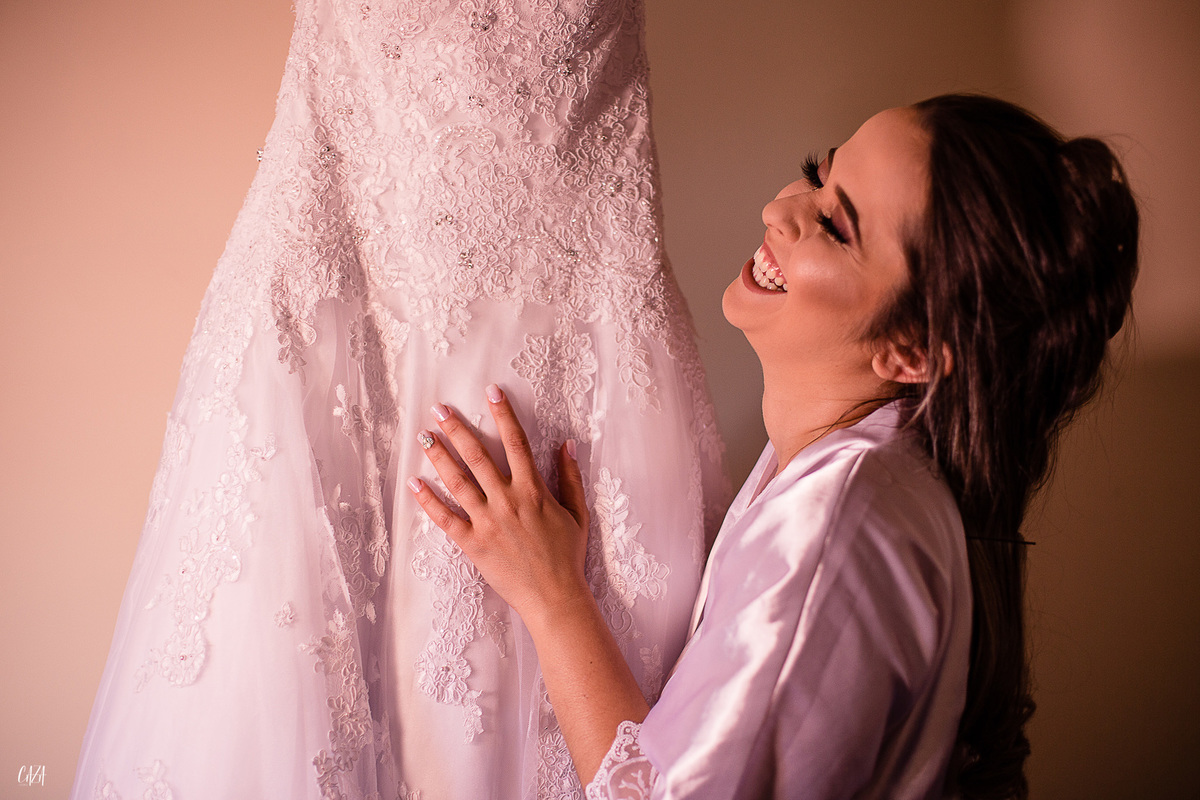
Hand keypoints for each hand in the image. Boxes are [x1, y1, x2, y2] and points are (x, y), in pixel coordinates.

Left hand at [408, 385, 591, 628]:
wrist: (555, 597)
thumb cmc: (568, 556)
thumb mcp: (577, 513)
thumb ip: (570, 476)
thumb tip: (567, 443)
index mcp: (533, 490)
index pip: (516, 443)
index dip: (503, 414)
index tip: (491, 391)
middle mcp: (507, 501)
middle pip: (478, 456)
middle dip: (457, 429)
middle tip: (439, 408)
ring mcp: (487, 522)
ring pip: (458, 482)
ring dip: (439, 457)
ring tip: (424, 437)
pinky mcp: (473, 544)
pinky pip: (446, 519)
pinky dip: (428, 501)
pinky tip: (414, 483)